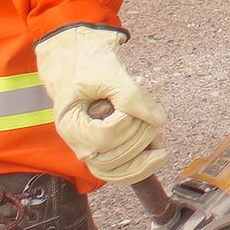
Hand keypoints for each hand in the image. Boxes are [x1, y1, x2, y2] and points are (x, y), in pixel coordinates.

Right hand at [33, 25, 165, 183]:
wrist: (78, 58)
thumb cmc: (87, 63)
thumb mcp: (109, 73)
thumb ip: (132, 96)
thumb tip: (158, 120)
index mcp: (70, 123)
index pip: (105, 137)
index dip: (128, 122)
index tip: (134, 100)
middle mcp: (77, 142)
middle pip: (112, 160)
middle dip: (140, 138)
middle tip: (151, 115)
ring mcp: (90, 149)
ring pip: (117, 172)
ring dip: (144, 158)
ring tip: (157, 136)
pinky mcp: (103, 149)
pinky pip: (120, 171)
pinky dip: (141, 166)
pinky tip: (156, 150)